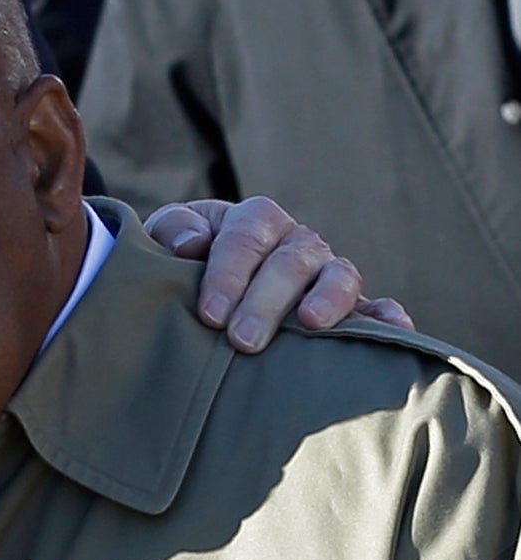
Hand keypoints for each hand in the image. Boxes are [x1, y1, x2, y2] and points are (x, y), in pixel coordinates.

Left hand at [145, 197, 412, 351]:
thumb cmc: (184, 261)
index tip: (210, 313)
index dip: (228, 274)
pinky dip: (387, 317)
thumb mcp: (167, 237)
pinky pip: (375, 308)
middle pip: (290, 263)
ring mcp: (326, 273)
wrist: (205, 283)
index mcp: (255, 220)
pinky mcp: (349, 306)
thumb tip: (190, 243)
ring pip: (339, 276)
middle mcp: (296, 242)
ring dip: (328, 299)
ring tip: (311, 324)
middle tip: (242, 340)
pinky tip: (393, 332)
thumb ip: (172, 230)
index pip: (246, 238)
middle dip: (265, 301)